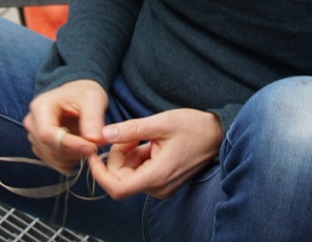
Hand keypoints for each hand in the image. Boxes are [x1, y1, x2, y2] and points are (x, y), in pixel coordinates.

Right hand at [24, 80, 107, 172]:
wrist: (78, 96)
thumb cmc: (84, 93)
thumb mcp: (93, 98)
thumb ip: (93, 119)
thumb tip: (94, 141)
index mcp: (40, 107)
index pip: (47, 134)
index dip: (69, 144)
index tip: (91, 147)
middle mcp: (33, 124)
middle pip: (50, 148)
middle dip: (76, 150)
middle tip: (96, 144)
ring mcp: (35, 138)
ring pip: (54, 159)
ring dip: (75, 156)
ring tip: (90, 142)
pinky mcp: (42, 149)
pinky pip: (57, 163)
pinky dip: (72, 160)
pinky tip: (81, 148)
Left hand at [87, 108, 222, 199]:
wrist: (219, 134)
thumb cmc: (194, 127)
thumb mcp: (161, 122)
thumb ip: (131, 129)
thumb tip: (104, 134)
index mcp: (157, 176)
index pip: (117, 188)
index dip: (99, 174)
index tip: (92, 156)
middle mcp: (158, 187)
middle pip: (121, 179)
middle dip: (117, 156)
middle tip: (127, 134)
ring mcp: (162, 187)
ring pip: (130, 175)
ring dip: (128, 155)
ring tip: (141, 135)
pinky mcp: (164, 182)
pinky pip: (141, 173)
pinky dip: (137, 157)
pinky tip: (148, 142)